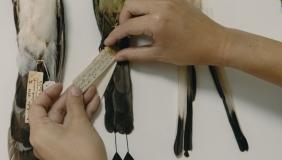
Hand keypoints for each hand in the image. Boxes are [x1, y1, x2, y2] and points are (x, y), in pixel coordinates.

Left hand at [29, 84, 106, 159]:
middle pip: (56, 111)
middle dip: (72, 98)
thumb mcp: (79, 124)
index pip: (38, 107)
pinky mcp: (71, 144)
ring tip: (93, 91)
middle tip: (84, 86)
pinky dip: (84, 115)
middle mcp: (47, 136)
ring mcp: (60, 141)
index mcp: (41, 132)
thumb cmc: (83, 153)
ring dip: (81, 104)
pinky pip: (75, 125)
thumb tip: (74, 90)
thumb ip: (75, 104)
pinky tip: (94, 103)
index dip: (49, 94)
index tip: (61, 85)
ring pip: (69, 117)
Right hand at [105, 0, 226, 64]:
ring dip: (133, 11)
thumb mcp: (160, 55)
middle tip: (125, 33)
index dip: (115, 35)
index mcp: (156, 22)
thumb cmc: (189, 52)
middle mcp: (160, 5)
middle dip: (123, 19)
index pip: (127, 26)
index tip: (108, 43)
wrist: (215, 43)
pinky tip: (149, 18)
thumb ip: (136, 54)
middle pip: (130, 5)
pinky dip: (146, 7)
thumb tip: (118, 56)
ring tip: (136, 25)